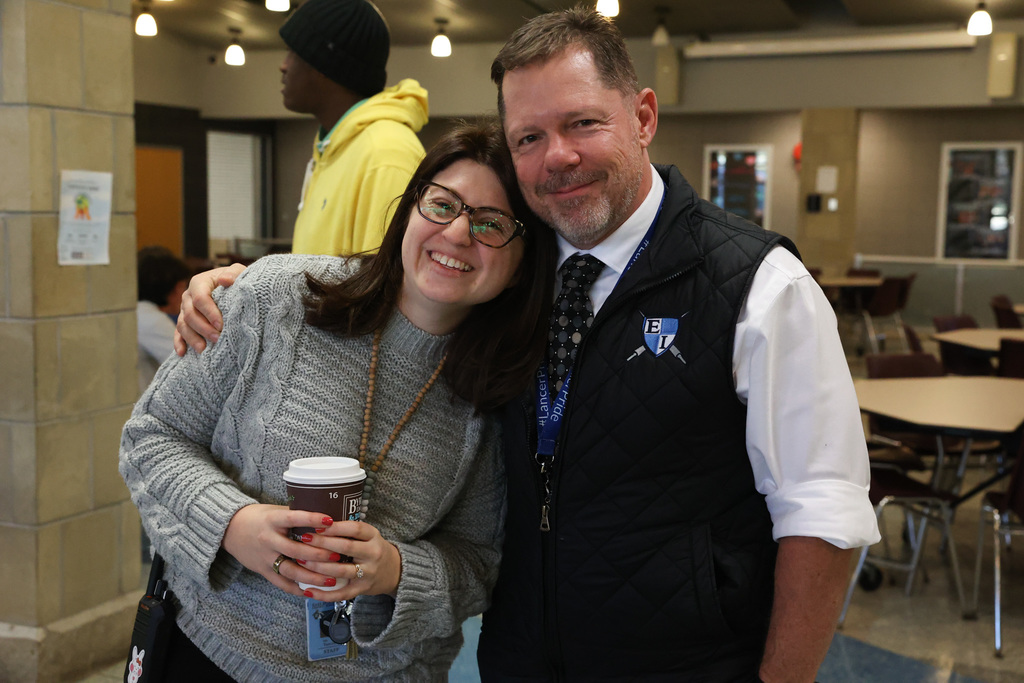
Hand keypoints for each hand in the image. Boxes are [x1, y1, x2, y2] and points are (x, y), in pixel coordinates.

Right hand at [173, 263, 246, 354]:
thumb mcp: (238, 273)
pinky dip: (179, 343)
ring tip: (204, 349)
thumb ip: (234, 274)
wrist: (231, 287)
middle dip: (203, 328)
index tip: (221, 325)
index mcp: (199, 283)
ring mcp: (184, 309)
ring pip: (183, 325)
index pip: (200, 298)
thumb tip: (225, 280)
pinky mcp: (184, 321)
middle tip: (217, 339)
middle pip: (190, 314)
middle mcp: (188, 296)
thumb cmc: (236, 281)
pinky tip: (183, 353)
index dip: (209, 312)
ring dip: (192, 338)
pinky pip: (178, 333)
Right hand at [222, 504, 347, 596]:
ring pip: (290, 570)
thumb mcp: (275, 510)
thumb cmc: (259, 517)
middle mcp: (268, 539)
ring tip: (331, 580)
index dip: (312, 519)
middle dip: (318, 554)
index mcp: (272, 520)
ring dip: (312, 577)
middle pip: (295, 549)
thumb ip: (296, 515)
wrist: (229, 529)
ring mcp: (265, 557)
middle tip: (338, 556)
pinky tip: (313, 592)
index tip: (330, 520)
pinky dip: (297, 588)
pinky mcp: (262, 570)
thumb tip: (326, 516)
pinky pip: (281, 583)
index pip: (293, 518)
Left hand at [298, 520, 402, 601]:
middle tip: (303, 539)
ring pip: (341, 571)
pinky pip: (341, 593)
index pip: (355, 529)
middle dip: (323, 543)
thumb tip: (317, 522)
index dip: (336, 527)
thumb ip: (349, 531)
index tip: (317, 525)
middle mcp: (373, 554)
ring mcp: (368, 573)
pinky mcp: (362, 589)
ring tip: (302, 561)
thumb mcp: (368, 536)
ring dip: (319, 567)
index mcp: (374, 536)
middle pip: (346, 547)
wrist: (395, 571)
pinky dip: (323, 593)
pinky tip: (308, 590)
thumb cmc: (373, 549)